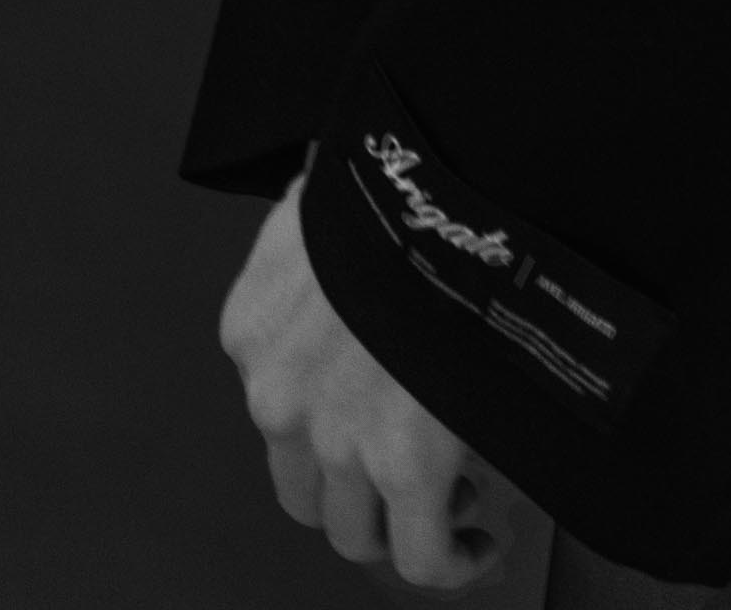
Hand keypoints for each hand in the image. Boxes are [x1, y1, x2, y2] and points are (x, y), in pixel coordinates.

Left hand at [220, 172, 522, 584]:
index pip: (278, 411)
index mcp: (253, 330)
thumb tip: (345, 220)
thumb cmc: (393, 169)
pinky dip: (448, 561)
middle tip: (413, 470)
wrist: (441, 177)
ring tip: (454, 502)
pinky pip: (418, 553)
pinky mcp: (403, 463)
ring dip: (400, 524)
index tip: (375, 418)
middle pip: (304, 488)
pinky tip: (477, 546)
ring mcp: (336, 439)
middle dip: (358, 489)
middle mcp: (279, 398)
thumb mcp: (325, 198)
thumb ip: (323, 238)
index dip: (331, 425)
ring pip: (354, 530)